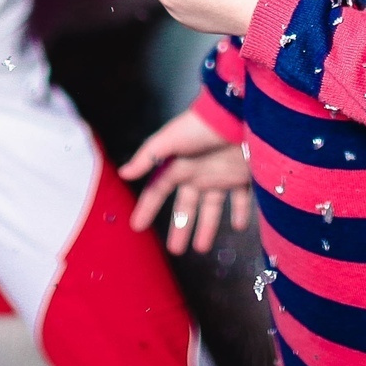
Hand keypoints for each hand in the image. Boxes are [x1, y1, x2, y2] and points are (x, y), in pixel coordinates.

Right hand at [120, 108, 251, 254]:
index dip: (147, 208)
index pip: (158, 191)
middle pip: (186, 206)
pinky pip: (241, 199)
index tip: (137, 227)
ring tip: (201, 249)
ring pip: (211, 207)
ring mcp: (220, 175)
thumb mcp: (170, 140)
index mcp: (178, 166)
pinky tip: (239, 227)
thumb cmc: (201, 126)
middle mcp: (198, 173)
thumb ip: (147, 157)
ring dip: (207, 227)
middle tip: (175, 251)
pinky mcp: (241, 175)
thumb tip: (123, 173)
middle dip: (180, 228)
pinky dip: (240, 213)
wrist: (238, 114)